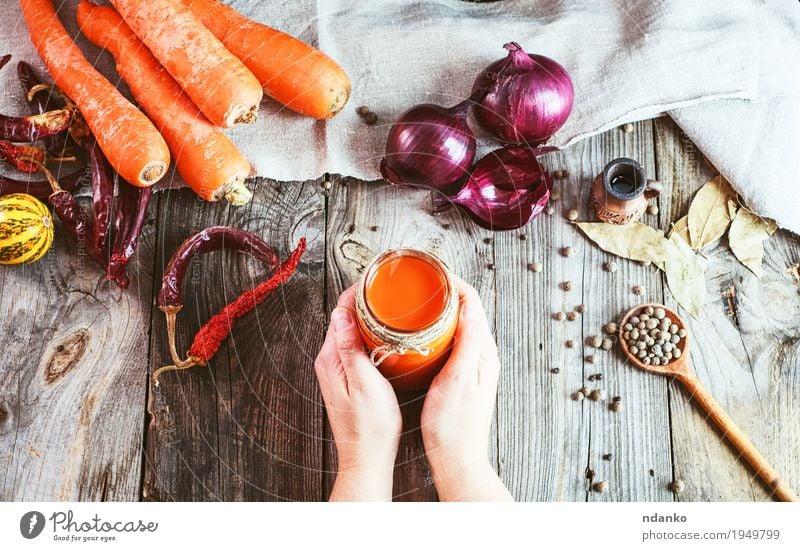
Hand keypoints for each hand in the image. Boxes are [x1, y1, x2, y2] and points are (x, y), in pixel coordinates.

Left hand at [313, 286, 401, 500]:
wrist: (366, 457)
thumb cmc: (369, 426)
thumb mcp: (364, 383)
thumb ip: (350, 347)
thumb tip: (339, 313)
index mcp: (331, 357)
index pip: (340, 310)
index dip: (359, 291)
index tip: (378, 278)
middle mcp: (330, 359)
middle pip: (345, 317)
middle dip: (366, 299)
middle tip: (391, 287)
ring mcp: (338, 368)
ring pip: (352, 330)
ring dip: (369, 316)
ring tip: (392, 304)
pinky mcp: (348, 376)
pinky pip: (357, 344)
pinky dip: (371, 333)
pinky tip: (388, 334)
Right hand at [421, 278, 512, 500]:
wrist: (456, 457)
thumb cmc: (454, 424)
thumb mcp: (458, 379)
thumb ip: (468, 342)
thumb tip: (469, 306)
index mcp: (484, 351)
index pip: (473, 302)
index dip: (453, 282)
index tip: (431, 272)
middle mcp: (481, 353)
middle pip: (466, 308)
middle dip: (445, 290)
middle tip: (419, 281)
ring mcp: (471, 363)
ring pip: (458, 322)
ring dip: (441, 307)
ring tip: (417, 297)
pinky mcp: (460, 372)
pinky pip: (451, 338)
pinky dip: (437, 326)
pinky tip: (419, 329)